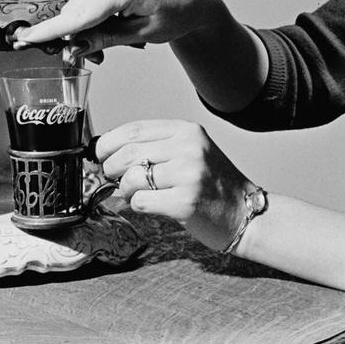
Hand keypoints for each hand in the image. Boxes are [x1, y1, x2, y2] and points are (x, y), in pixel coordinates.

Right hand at [12, 0, 217, 59]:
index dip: (51, 30)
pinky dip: (89, 21)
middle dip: (75, 40)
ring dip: (83, 32)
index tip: (24, 40)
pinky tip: (104, 33)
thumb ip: (105, 39)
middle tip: (93, 60)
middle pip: (75, 13)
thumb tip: (73, 48)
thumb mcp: (141, 34)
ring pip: (78, 9)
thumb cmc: (174, 14)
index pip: (79, 14)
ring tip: (104, 50)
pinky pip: (85, 2)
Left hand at [94, 119, 250, 252]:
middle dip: (111, 167)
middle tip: (112, 177)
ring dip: (124, 189)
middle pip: (129, 153)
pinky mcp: (185, 202)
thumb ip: (157, 147)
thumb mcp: (191, 152)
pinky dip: (136, 205)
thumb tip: (112, 152)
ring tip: (134, 193)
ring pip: (131, 178)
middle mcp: (189, 148)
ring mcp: (188, 175)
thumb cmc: (214, 185)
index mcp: (187, 131)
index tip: (100, 153)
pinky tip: (149, 205)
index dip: (109, 142)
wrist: (244, 213)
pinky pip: (141, 201)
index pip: (135, 130)